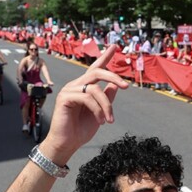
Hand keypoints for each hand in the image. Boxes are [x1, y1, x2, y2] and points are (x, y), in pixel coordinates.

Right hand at [41, 45, 129, 160]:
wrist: (68, 144)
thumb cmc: (81, 129)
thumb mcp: (101, 113)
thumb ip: (107, 98)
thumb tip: (116, 85)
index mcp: (85, 88)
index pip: (96, 68)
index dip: (106, 57)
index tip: (115, 47)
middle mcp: (76, 85)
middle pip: (97, 72)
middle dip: (114, 77)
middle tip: (127, 86)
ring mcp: (69, 90)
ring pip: (95, 89)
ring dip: (106, 106)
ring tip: (109, 120)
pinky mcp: (65, 98)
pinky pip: (87, 97)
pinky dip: (97, 110)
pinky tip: (100, 121)